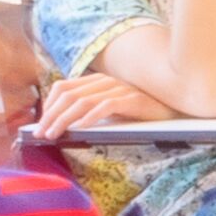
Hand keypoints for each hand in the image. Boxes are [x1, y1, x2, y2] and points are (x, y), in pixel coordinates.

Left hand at [35, 66, 170, 134]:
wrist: (175, 108)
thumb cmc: (140, 113)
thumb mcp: (110, 109)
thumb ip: (90, 110)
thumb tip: (62, 125)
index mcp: (97, 80)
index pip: (62, 87)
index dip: (48, 105)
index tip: (40, 124)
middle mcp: (105, 81)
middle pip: (68, 96)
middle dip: (51, 116)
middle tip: (42, 134)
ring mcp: (119, 89)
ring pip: (82, 102)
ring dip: (64, 120)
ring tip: (55, 135)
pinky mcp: (132, 99)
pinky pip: (106, 106)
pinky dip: (91, 117)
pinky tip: (81, 128)